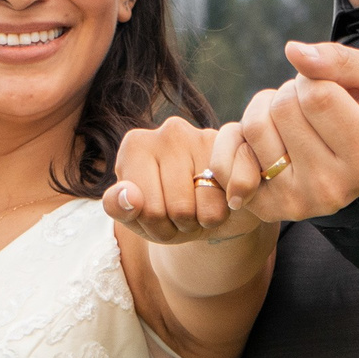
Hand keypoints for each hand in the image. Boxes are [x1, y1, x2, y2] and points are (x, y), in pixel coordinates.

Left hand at [104, 116, 257, 244]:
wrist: (206, 208)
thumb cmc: (163, 210)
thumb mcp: (134, 217)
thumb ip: (118, 207)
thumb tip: (129, 196)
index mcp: (135, 146)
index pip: (147, 209)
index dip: (155, 226)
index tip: (156, 214)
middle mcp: (170, 131)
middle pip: (179, 209)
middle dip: (181, 224)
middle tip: (182, 214)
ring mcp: (206, 134)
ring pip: (209, 207)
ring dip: (207, 220)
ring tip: (201, 207)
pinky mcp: (239, 144)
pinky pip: (240, 188)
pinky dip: (234, 205)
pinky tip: (228, 198)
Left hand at [223, 40, 358, 222]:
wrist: (349, 170)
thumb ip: (341, 59)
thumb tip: (293, 51)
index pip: (317, 94)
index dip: (315, 79)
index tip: (327, 91)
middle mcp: (331, 188)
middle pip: (283, 108)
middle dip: (291, 94)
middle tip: (308, 111)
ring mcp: (295, 202)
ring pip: (254, 126)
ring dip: (265, 111)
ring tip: (289, 125)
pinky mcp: (263, 207)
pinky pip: (225, 158)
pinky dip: (237, 138)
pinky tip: (262, 145)